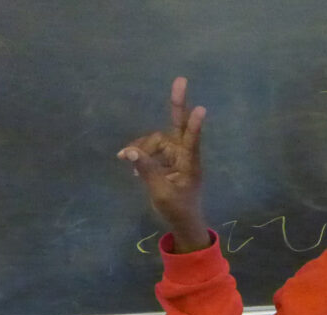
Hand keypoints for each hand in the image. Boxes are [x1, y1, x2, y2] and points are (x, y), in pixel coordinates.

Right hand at [118, 77, 209, 251]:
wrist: (182, 222)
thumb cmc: (177, 209)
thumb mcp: (160, 192)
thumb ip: (146, 170)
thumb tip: (129, 152)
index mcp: (189, 164)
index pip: (191, 140)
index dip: (194, 125)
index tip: (201, 109)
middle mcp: (184, 155)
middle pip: (177, 126)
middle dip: (177, 103)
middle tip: (181, 79)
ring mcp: (176, 156)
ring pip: (156, 140)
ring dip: (141, 146)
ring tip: (125, 159)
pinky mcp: (168, 160)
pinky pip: (152, 149)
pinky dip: (140, 154)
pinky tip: (130, 165)